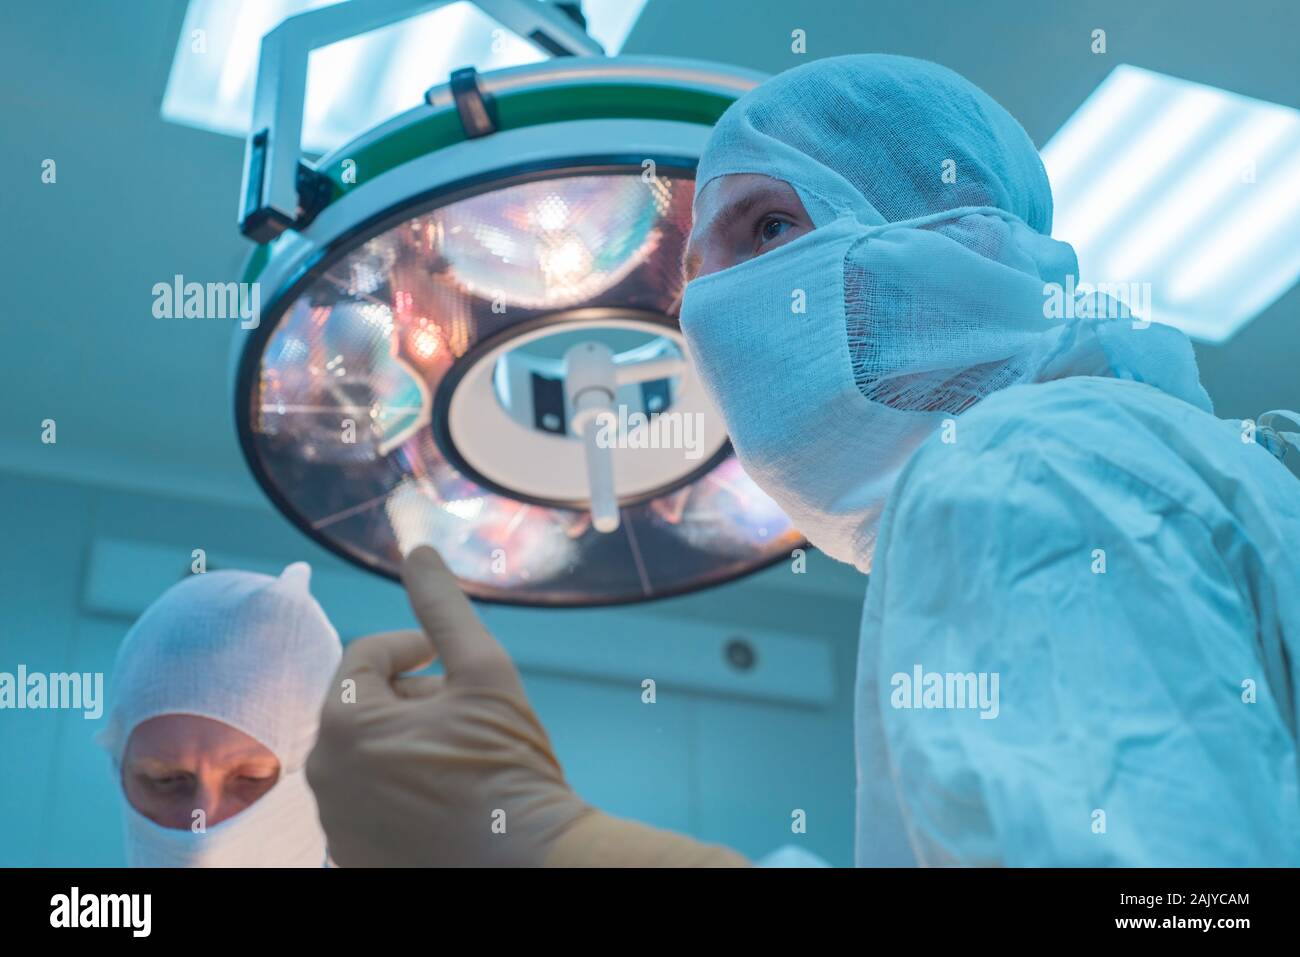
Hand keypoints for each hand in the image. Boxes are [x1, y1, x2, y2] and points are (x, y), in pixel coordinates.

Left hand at [306, 546, 590, 865]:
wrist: (531, 861)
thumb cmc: (510, 766)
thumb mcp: (485, 672)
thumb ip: (444, 609)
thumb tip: (418, 550)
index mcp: (346, 727)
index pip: (365, 659)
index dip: (412, 648)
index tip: (447, 660)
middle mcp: (324, 780)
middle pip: (361, 708)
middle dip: (408, 698)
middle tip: (461, 711)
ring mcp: (337, 826)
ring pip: (364, 756)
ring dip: (404, 742)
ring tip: (458, 754)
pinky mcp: (355, 858)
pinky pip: (368, 801)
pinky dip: (399, 787)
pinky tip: (446, 794)